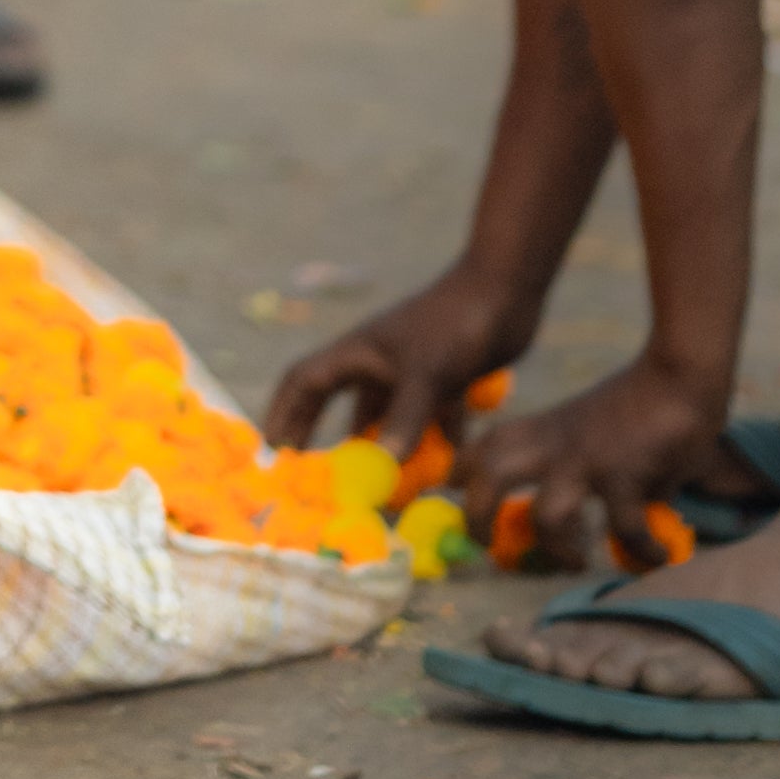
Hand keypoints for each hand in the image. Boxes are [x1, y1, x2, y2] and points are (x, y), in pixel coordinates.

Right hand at [262, 257, 530, 461]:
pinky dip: (427, 443)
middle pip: (334, 401)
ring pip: (382, 416)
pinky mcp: (441, 380)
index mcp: (358, 353)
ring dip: (377, 447)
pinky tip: (439, 471)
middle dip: (321, 436)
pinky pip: (423, 419)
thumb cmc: (455, 323)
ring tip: (375, 486)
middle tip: (313, 475)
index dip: (285, 414)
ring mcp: (408, 371)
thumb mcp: (428, 374)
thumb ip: (406, 420)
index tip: (275, 450)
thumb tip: (385, 468)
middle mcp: (377, 363)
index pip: (304, 382)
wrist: (504, 292)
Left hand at [457, 349, 730, 572]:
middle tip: (486, 546)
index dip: (463, 470)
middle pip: (492, 474)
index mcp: (544, 429)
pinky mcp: (624, 476)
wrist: (678, 374)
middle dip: (477, 515)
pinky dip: (642, 551)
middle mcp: (556, 445)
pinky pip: (625, 530)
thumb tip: (586, 510)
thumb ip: (578, 461)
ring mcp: (587, 460)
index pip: (487, 445)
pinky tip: (657, 556)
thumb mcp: (590, 425)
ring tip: (578, 562)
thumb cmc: (639, 401)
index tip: (454, 493)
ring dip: (558, 549)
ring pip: (546, 516)